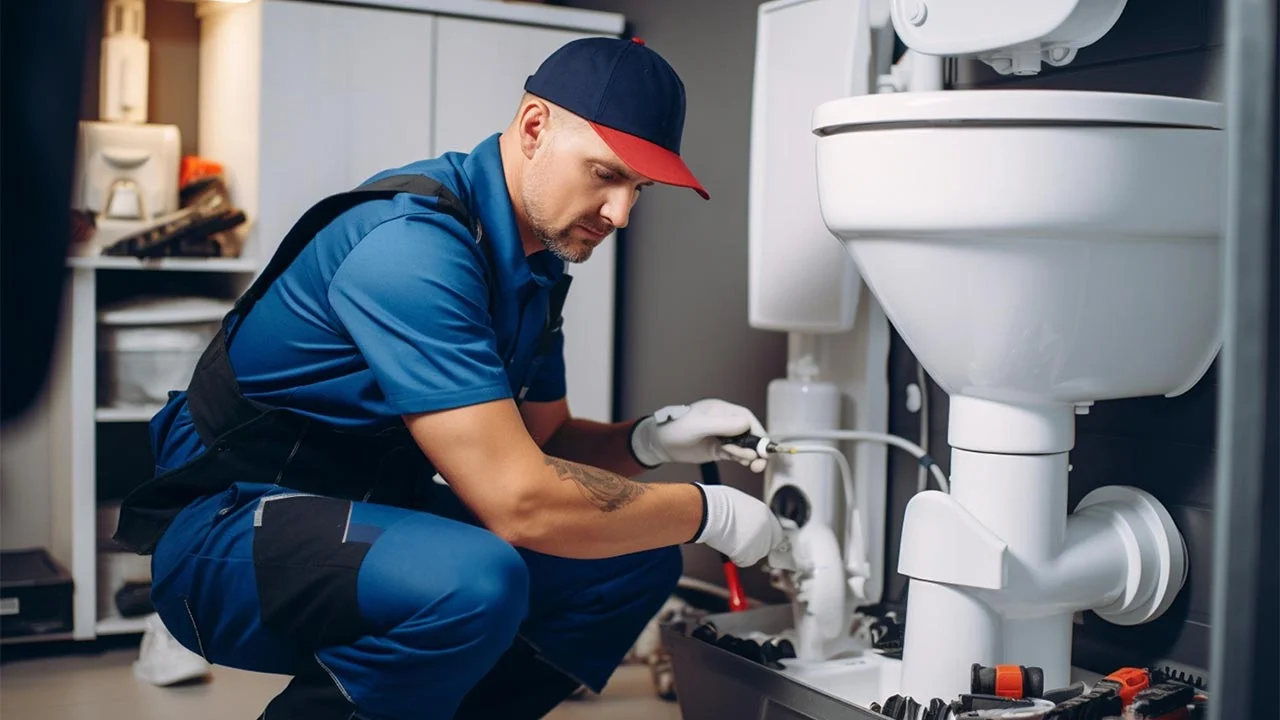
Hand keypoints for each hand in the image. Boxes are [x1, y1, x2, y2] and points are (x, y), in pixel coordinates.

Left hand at [629, 399, 769, 471]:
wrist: (659, 444)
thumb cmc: (674, 429)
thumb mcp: (697, 426)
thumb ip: (721, 425)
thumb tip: (746, 424)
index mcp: (721, 410)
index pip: (746, 418)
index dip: (757, 431)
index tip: (762, 446)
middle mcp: (725, 422)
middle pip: (748, 433)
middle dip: (757, 447)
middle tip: (760, 461)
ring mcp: (722, 437)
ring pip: (744, 446)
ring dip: (750, 455)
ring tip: (752, 465)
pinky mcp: (719, 450)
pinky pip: (736, 455)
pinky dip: (742, 460)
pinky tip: (746, 464)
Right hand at [693, 484, 785, 566]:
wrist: (708, 512)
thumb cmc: (717, 504)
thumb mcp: (739, 504)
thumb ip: (747, 515)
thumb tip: (744, 522)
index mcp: (764, 513)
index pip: (775, 532)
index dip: (765, 537)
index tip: (757, 540)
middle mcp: (765, 528)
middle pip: (768, 546)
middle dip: (755, 547)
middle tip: (740, 543)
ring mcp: (758, 542)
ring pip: (755, 555)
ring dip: (744, 552)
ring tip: (729, 540)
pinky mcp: (749, 554)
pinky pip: (743, 561)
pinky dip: (735, 558)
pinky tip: (726, 546)